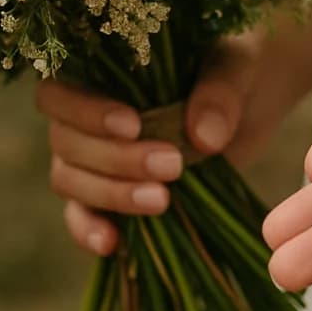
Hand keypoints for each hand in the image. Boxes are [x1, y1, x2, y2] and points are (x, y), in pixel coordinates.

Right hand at [37, 30, 275, 256]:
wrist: (252, 99)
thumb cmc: (234, 68)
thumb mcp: (237, 68)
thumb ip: (219, 93)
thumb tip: (204, 137)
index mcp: (96, 72)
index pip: (58, 93)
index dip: (86, 113)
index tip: (133, 126)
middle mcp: (83, 116)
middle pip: (66, 144)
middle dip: (115, 159)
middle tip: (171, 165)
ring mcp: (94, 158)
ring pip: (70, 180)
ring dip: (112, 194)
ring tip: (163, 199)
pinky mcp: (113, 193)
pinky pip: (81, 216)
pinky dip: (89, 230)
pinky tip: (113, 242)